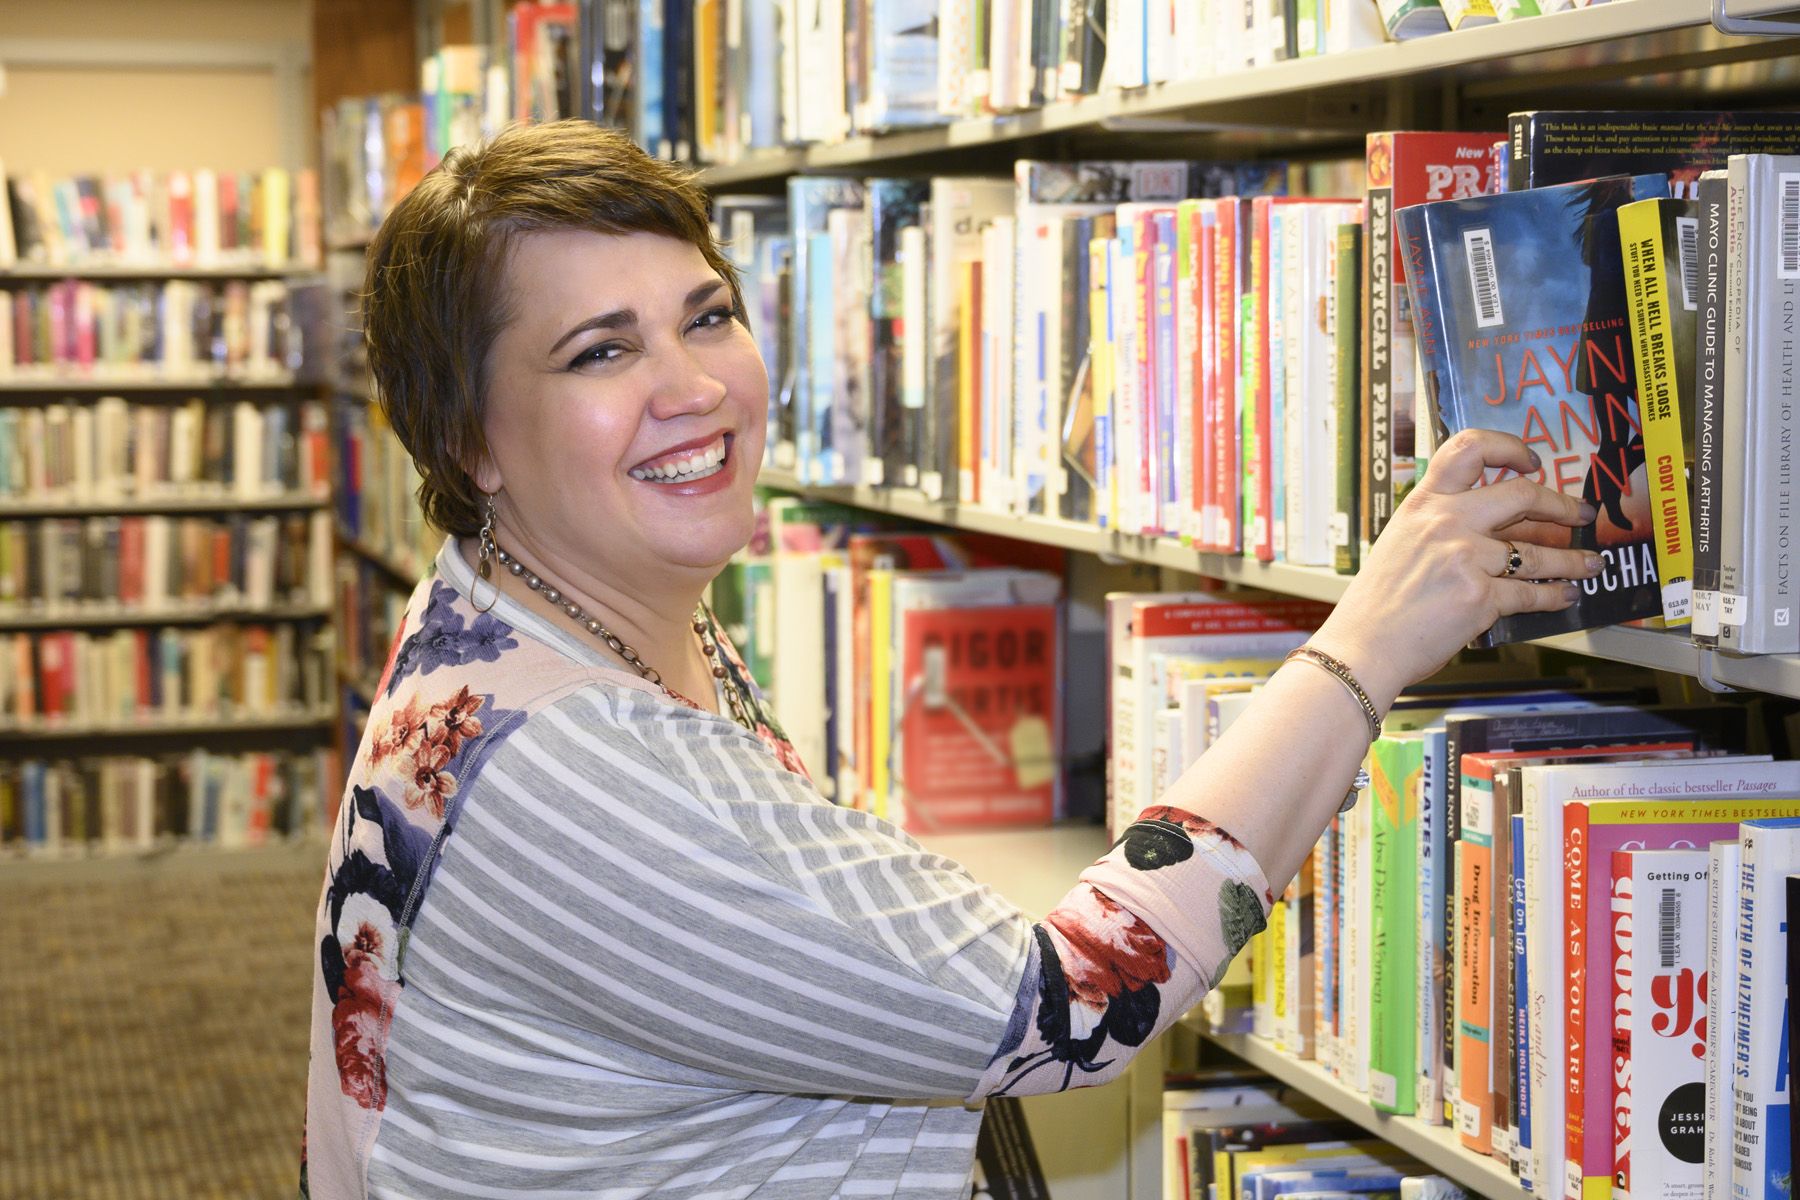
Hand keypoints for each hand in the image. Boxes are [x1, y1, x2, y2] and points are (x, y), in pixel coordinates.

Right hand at [1307, 429, 1600, 710]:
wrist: (1362, 647)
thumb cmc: (1377, 604)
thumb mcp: (1401, 544)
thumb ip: (1440, 526)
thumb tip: (1494, 526)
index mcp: (1422, 504)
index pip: (1468, 449)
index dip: (1508, 447)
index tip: (1531, 461)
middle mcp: (1445, 522)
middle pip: (1522, 494)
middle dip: (1562, 505)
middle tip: (1579, 514)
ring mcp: (1465, 558)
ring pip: (1537, 552)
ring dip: (1573, 560)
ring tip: (1589, 564)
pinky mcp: (1479, 597)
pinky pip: (1530, 593)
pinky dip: (1554, 596)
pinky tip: (1564, 595)